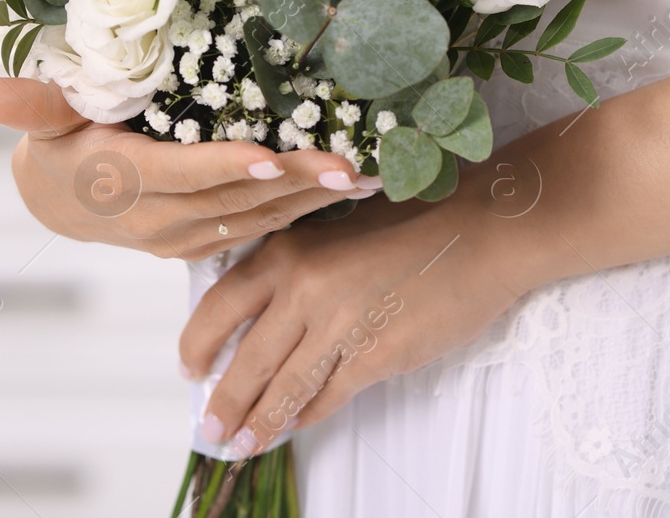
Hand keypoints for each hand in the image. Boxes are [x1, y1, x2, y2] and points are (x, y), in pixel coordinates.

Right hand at [0, 78, 376, 259]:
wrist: (61, 203)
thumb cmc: (58, 144)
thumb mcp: (41, 117)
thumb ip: (25, 103)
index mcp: (126, 181)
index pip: (184, 175)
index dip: (228, 169)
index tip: (275, 159)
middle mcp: (162, 219)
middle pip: (238, 201)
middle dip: (299, 186)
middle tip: (354, 168)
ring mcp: (188, 238)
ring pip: (260, 221)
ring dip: (316, 203)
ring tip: (371, 179)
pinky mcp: (207, 242)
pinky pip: (264, 230)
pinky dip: (306, 212)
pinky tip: (348, 193)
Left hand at [177, 203, 522, 453]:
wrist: (479, 232)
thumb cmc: (413, 225)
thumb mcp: (336, 232)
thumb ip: (295, 269)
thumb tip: (258, 320)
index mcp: (288, 250)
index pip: (220, 305)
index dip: (198, 343)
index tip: (190, 368)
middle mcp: (304, 286)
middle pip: (247, 358)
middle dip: (223, 400)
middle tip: (208, 427)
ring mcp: (339, 324)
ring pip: (283, 388)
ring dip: (258, 422)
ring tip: (240, 445)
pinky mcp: (375, 355)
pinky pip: (328, 397)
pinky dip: (306, 417)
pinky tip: (294, 428)